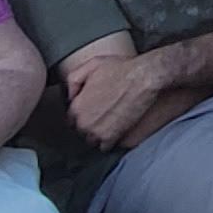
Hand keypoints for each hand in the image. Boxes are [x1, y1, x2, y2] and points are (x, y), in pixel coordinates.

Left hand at [62, 48, 176, 145]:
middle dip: (89, 125)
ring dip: (98, 135)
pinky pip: (105, 147)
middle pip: (81, 131)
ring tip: (109, 124)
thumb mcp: (92, 65)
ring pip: (92, 141)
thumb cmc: (120, 69)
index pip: (71, 119)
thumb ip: (74, 80)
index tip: (91, 110)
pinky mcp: (112, 137)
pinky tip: (116, 131)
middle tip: (102, 116)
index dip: (82, 114)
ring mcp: (97, 131)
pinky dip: (109, 141)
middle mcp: (83, 122)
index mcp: (76, 106)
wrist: (143, 78)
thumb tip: (70, 95)